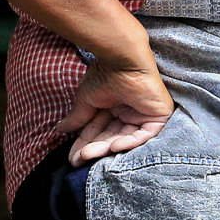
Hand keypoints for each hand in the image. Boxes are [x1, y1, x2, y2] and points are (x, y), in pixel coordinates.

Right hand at [60, 52, 174, 166]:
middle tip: (79, 159)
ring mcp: (145, 115)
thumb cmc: (105, 74)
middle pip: (112, 137)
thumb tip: (61, 129)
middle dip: (95, 149)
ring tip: (90, 154)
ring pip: (126, 139)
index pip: (100, 131)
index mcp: (115, 108)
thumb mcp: (87, 100)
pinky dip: (129, 142)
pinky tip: (113, 146)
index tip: (73, 158)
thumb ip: (78, 117)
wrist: (123, 59)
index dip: (86, 144)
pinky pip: (144, 136)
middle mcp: (130, 113)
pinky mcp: (159, 117)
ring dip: (107, 148)